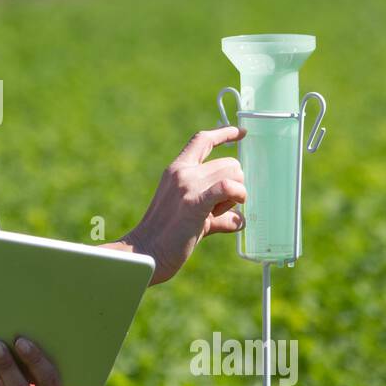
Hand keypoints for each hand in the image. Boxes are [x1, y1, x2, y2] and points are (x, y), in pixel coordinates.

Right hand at [122, 125, 246, 286]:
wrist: (145, 252)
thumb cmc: (165, 237)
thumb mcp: (190, 215)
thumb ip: (215, 213)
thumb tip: (239, 220)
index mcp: (176, 169)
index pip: (202, 140)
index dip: (225, 133)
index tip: (241, 133)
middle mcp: (182, 172)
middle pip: (228, 163)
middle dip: (235, 184)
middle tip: (221, 208)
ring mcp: (187, 186)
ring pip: (233, 174)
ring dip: (236, 195)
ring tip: (219, 214)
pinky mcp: (194, 203)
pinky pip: (227, 187)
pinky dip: (238, 195)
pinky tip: (237, 207)